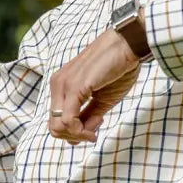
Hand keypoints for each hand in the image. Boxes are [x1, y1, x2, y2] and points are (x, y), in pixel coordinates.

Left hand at [48, 28, 143, 143]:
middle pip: (54, 127)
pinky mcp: (74, 87)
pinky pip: (68, 120)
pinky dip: (81, 130)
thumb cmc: (118, 68)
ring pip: (57, 126)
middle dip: (74, 137)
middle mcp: (57, 85)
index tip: (95, 126)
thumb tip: (86, 132)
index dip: (74, 133)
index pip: (56, 120)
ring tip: (97, 125)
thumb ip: (91, 115)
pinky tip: (96, 125)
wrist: (128, 44)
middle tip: (93, 132)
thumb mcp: (102, 99)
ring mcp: (63, 85)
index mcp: (62, 86)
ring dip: (78, 135)